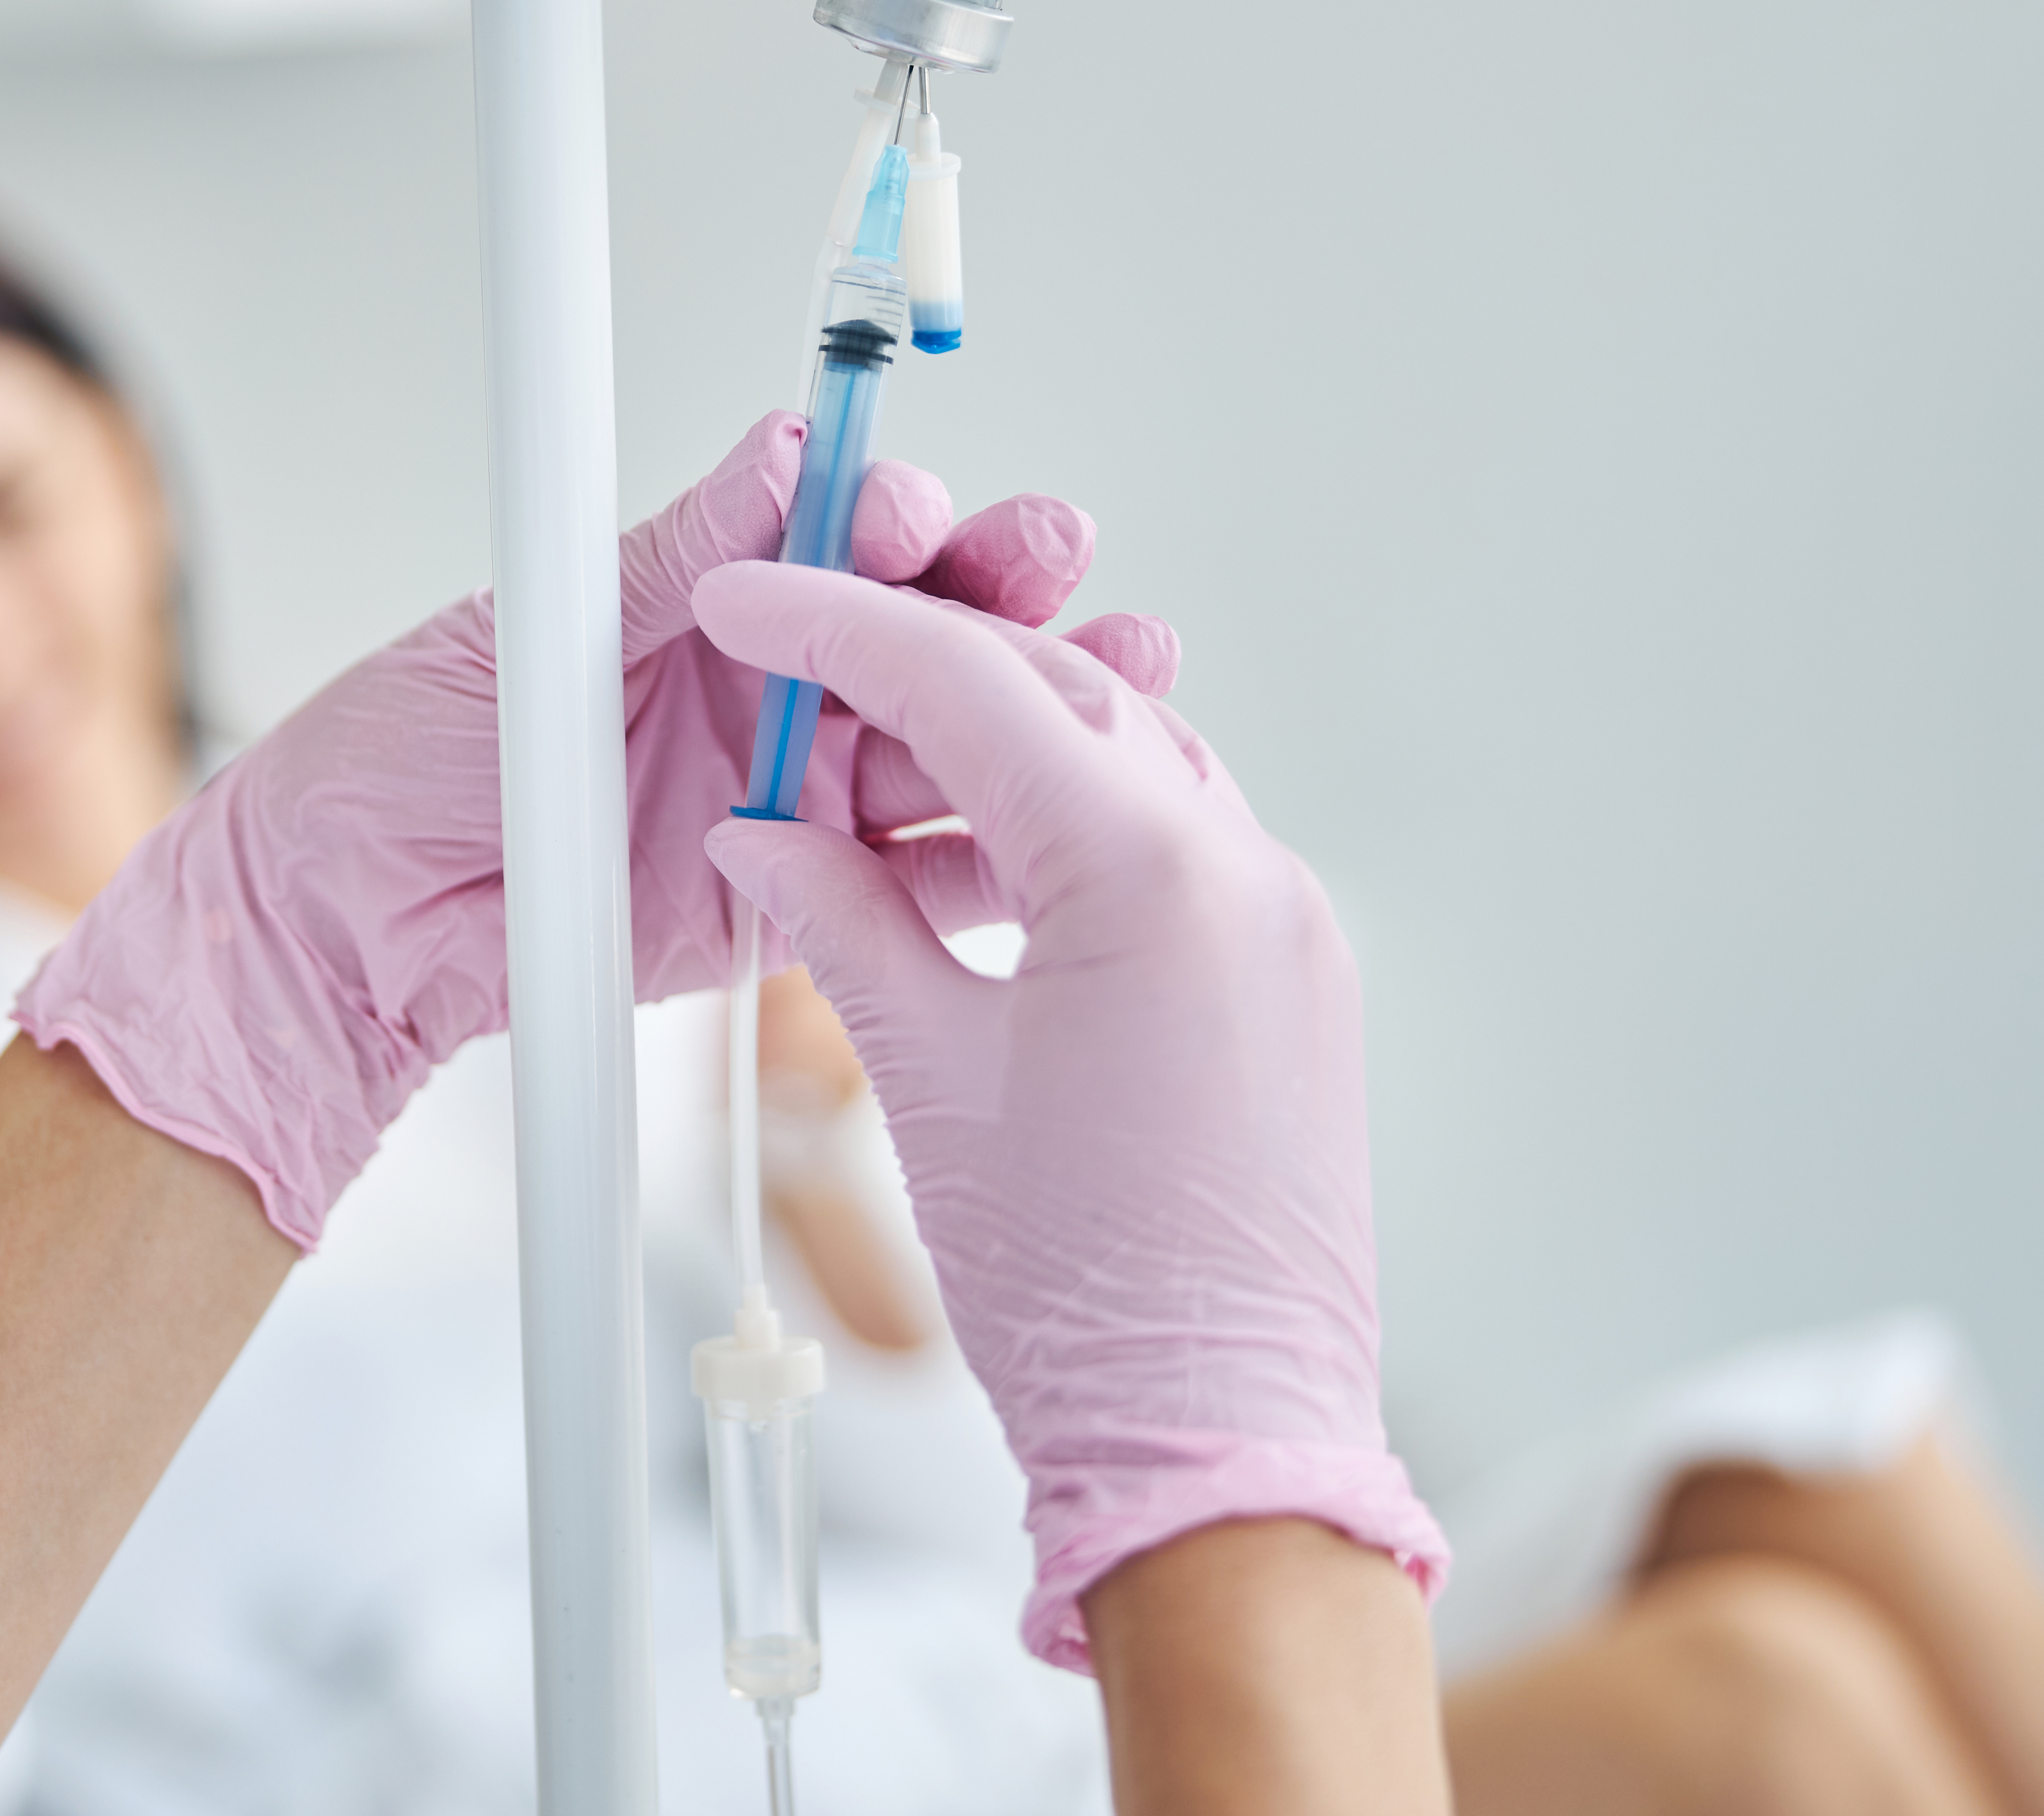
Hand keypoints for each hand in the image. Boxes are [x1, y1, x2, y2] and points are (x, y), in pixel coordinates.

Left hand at [14, 412, 1165, 1248]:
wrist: (340, 922)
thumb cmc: (395, 755)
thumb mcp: (533, 633)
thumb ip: (675, 558)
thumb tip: (781, 452)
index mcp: (705, 600)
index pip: (835, 534)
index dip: (885, 512)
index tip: (905, 507)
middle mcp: (765, 689)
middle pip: (921, 627)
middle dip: (1000, 585)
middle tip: (1054, 549)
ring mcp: (789, 796)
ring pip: (946, 743)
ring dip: (1039, 705)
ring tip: (1129, 664)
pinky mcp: (795, 907)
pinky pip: (913, 880)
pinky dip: (994, 850)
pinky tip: (1070, 816)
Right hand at [696, 562, 1446, 1672]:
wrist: (1220, 1443)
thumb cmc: (1086, 1291)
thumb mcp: (927, 1077)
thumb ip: (841, 923)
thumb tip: (766, 838)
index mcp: (1153, 873)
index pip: (966, 683)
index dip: (835, 626)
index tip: (749, 601)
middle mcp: (1245, 871)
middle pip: (1058, 695)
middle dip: (914, 667)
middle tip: (791, 676)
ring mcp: (1286, 925)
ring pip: (1124, 758)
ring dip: (995, 742)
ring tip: (862, 781)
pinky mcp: (1294, 980)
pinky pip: (1171, 843)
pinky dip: (1063, 822)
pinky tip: (966, 862)